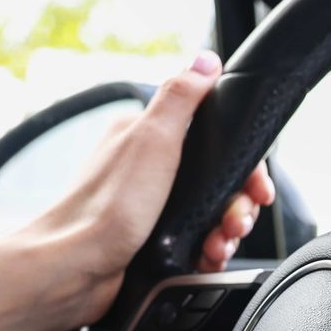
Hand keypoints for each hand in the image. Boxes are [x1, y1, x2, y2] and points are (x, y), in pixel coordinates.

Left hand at [0, 51, 273, 330]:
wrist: (74, 271)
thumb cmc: (106, 207)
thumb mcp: (151, 141)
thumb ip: (180, 98)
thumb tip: (204, 59)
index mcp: (146, 136)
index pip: (215, 139)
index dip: (245, 165)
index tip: (257, 188)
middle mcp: (148, 168)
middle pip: (219, 180)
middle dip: (237, 205)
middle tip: (236, 223)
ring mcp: (150, 206)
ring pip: (210, 214)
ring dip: (225, 231)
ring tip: (218, 246)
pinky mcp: (151, 240)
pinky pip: (195, 242)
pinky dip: (207, 251)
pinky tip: (206, 258)